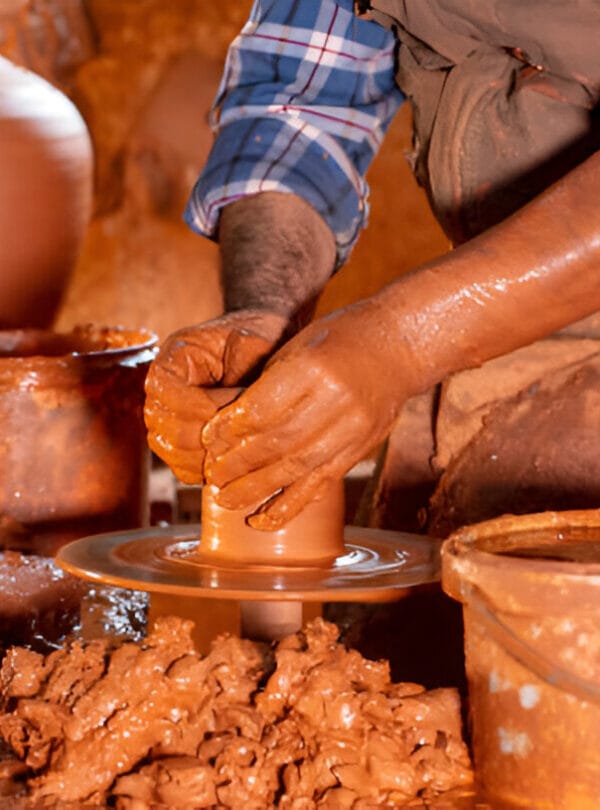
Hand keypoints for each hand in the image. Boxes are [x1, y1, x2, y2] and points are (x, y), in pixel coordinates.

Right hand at [144, 310, 288, 482]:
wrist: (270, 348)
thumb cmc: (263, 341)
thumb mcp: (253, 344)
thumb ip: (237, 371)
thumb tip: (232, 415)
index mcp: (172, 360)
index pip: (167, 392)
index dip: (203, 405)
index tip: (240, 402)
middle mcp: (161, 394)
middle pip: (168, 431)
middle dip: (212, 434)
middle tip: (250, 427)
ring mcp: (168, 422)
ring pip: (176, 455)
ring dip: (214, 454)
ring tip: (247, 439)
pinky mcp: (183, 446)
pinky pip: (187, 470)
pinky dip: (213, 469)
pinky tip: (239, 455)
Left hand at [202, 300, 411, 528]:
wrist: (398, 347)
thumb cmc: (339, 339)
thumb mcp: (298, 346)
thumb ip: (268, 385)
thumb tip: (227, 429)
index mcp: (314, 369)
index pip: (263, 409)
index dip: (230, 429)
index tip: (208, 440)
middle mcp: (336, 403)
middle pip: (277, 443)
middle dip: (238, 464)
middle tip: (212, 476)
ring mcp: (351, 431)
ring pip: (296, 469)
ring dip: (256, 489)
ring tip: (225, 500)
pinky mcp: (358, 452)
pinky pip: (320, 485)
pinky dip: (288, 507)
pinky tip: (261, 521)